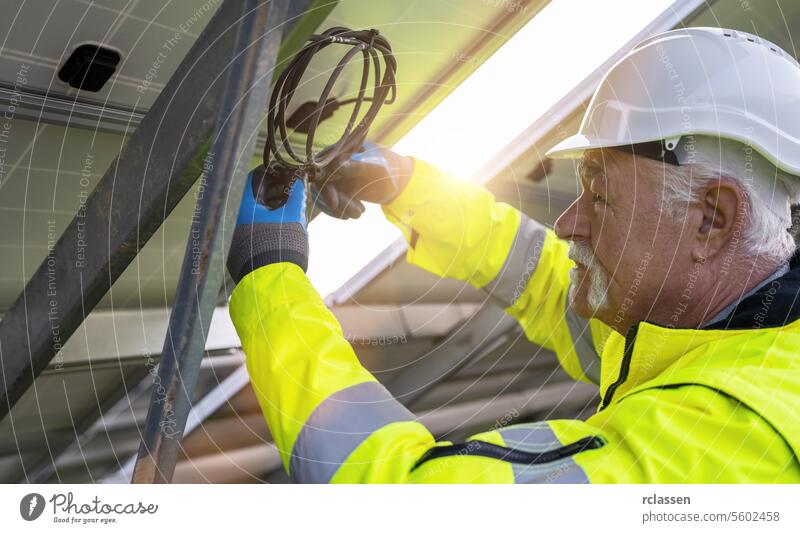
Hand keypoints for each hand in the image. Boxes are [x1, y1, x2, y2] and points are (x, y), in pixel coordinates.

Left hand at [227, 167, 308, 282]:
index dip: (269, 173)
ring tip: (292, 212)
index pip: (252, 179)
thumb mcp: (293, 216)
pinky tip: (283, 229)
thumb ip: (297, 195)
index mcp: (243, 208)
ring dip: (272, 210)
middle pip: (254, 197)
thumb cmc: (282, 247)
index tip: (284, 172)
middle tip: (292, 192)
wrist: (274, 283)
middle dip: (274, 193)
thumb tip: (300, 179)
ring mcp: (235, 237)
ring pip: (254, 214)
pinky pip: (253, 230)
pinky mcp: (241, 251)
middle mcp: (234, 220)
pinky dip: (267, 225)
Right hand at [312, 142, 413, 218]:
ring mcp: (335, 177)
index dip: (326, 187)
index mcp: (341, 150)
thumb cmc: (388, 166)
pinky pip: (333, 202)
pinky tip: (353, 214)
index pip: (325, 168)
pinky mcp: (338, 189)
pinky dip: (341, 210)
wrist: (397, 177)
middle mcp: (333, 163)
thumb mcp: (377, 164)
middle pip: (324, 184)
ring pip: (328, 196)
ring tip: (360, 213)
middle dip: (338, 202)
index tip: (333, 204)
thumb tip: (339, 166)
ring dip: (341, 208)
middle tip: (356, 214)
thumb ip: (359, 164)